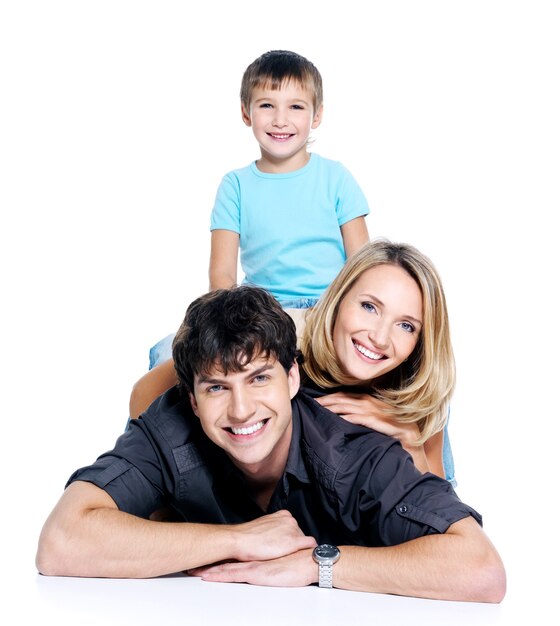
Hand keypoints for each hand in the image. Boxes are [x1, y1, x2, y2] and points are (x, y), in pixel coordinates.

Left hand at [189, 548, 316, 587]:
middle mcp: (252, 557)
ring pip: (225, 566)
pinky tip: (207, 577)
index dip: (219, 554)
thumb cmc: (298, 562)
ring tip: (193, 570)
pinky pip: (232, 574)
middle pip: (225, 558)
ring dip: (208, 569)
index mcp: (256, 554)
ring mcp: (252, 564)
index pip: (234, 554)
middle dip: (209, 560)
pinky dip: (218, 575)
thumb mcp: (281, 559)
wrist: (308, 561)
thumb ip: (271, 558)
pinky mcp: (254, 572)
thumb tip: (265, 559)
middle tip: (192, 561)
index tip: (206, 555)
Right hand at [232, 510, 316, 561]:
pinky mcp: (294, 541)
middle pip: (300, 534)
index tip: (287, 546)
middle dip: (295, 545)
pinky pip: (310, 545)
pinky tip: (306, 557)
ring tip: (289, 558)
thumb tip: (277, 536)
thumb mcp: (264, 527)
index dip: (291, 539)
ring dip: (298, 550)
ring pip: (304, 542)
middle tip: (286, 554)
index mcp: (283, 515)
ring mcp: (293, 529)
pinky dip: (310, 551)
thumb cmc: (248, 537)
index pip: (294, 528)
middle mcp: (290, 520)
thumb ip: (274, 528)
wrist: (240, 540)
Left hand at [316, 392, 419, 443]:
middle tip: (309, 405)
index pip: (342, 395)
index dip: (327, 397)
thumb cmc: (391, 432)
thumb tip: (340, 418)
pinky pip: (359, 418)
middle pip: (341, 399)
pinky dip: (347, 417)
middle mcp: (369, 402)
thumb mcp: (373, 421)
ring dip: (331, 407)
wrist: (412, 440)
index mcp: (367, 400)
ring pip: (347, 406)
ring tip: (317, 410)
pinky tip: (336, 419)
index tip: (313, 401)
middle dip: (324, 401)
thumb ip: (359, 416)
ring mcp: (374, 411)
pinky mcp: (379, 421)